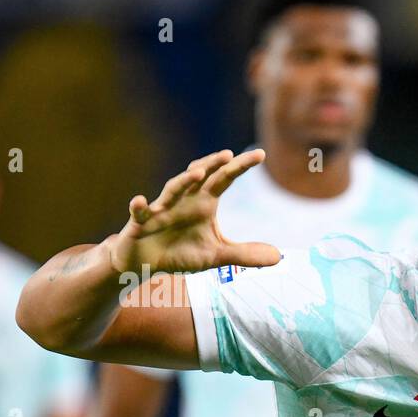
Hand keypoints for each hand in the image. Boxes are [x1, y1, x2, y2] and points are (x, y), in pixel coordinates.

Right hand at [109, 148, 280, 275]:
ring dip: (184, 181)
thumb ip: (244, 254)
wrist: (147, 263)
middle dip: (213, 164)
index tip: (261, 154)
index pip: (225, 179)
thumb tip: (278, 257)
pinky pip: (139, 213)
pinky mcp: (140, 223)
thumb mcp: (216, 256)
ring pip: (172, 189)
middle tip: (229, 154)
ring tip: (199, 172)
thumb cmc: (181, 252)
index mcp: (204, 202)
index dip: (240, 167)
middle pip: (199, 176)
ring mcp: (161, 208)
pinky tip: (139, 201)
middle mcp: (184, 199)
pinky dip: (139, 207)